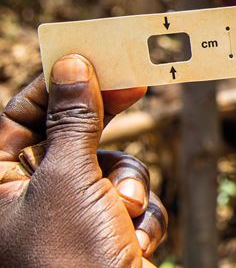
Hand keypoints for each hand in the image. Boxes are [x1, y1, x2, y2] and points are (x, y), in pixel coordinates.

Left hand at [0, 55, 167, 266]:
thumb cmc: (67, 259)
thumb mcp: (69, 177)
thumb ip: (72, 118)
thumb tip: (71, 65)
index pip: (20, 115)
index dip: (59, 84)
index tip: (97, 60)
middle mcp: (29, 198)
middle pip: (72, 137)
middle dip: (106, 133)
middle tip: (137, 84)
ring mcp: (69, 217)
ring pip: (112, 167)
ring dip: (130, 186)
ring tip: (126, 215)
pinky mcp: (104, 234)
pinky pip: (132, 200)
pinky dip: (142, 217)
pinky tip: (136, 244)